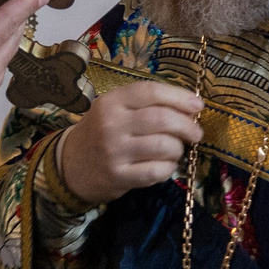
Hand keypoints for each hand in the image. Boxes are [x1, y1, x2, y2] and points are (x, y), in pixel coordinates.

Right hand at [55, 81, 203, 202]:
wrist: (70, 164)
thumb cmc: (101, 132)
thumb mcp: (115, 109)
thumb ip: (146, 104)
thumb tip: (189, 107)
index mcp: (112, 101)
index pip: (150, 92)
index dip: (179, 97)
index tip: (198, 106)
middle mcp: (111, 124)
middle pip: (161, 119)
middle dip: (187, 126)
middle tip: (196, 133)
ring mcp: (114, 152)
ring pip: (163, 146)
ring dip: (178, 148)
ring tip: (176, 149)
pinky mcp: (118, 177)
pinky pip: (156, 172)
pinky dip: (169, 168)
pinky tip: (166, 165)